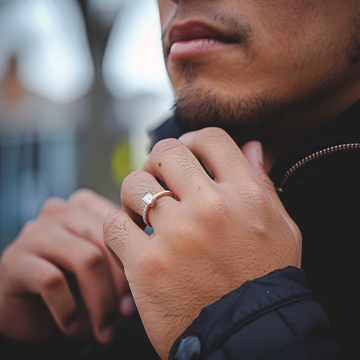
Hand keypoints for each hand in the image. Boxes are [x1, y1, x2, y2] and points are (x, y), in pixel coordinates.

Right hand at [0, 189, 134, 342]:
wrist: (26, 306)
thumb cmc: (71, 283)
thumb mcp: (101, 266)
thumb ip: (122, 257)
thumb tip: (149, 276)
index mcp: (83, 205)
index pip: (121, 222)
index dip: (135, 256)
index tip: (144, 288)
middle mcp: (59, 211)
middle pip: (107, 241)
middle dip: (120, 283)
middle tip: (126, 314)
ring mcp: (36, 232)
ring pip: (86, 260)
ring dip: (99, 301)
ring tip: (104, 327)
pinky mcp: (15, 259)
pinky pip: (53, 281)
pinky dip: (68, 308)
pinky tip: (73, 325)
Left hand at [104, 128, 301, 358]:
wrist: (249, 334)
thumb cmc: (266, 279)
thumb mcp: (281, 227)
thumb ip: (263, 182)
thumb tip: (251, 146)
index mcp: (245, 195)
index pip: (210, 138)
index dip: (193, 141)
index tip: (186, 157)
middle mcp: (211, 208)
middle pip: (166, 153)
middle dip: (159, 162)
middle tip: (159, 179)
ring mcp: (177, 236)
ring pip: (134, 183)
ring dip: (135, 192)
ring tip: (143, 209)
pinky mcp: (147, 265)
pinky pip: (114, 223)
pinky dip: (118, 225)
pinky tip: (131, 236)